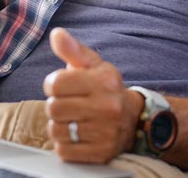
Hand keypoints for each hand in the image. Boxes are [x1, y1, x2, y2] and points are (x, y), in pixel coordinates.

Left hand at [42, 28, 141, 163]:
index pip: (55, 83)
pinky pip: (64, 151)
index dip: (52, 84)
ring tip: (74, 120)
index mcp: (105, 80)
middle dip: (56, 105)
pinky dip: (65, 144)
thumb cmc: (106, 89)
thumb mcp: (93, 65)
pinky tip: (78, 135)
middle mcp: (108, 106)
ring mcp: (106, 132)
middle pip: (53, 108)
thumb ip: (73, 50)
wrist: (134, 119)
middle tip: (69, 104)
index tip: (61, 86)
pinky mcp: (101, 153)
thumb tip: (57, 34)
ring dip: (60, 126)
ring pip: (56, 131)